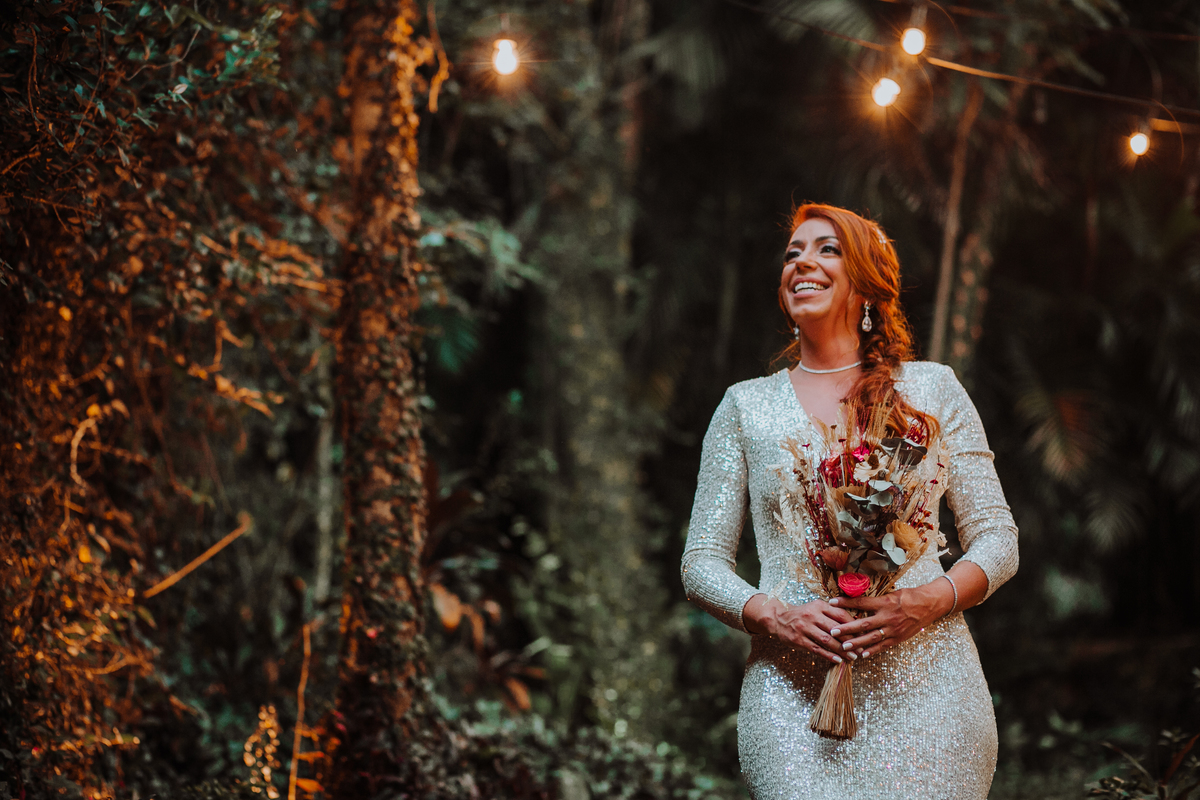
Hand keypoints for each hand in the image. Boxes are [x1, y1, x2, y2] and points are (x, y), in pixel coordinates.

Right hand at [743, 594, 856, 664]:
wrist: (778, 618)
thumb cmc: (802, 614)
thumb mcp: (816, 608)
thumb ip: (832, 613)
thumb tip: (855, 622)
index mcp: (819, 605)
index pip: (841, 615)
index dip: (853, 626)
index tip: (864, 635)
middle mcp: (812, 615)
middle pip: (836, 629)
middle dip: (851, 641)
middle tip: (861, 650)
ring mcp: (804, 627)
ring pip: (827, 640)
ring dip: (841, 650)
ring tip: (852, 658)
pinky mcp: (798, 639)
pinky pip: (816, 649)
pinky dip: (828, 655)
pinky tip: (838, 660)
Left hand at [829, 581, 953, 657]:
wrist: (929, 605)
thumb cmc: (909, 596)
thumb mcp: (891, 593)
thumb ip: (876, 599)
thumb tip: (857, 600)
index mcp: (884, 603)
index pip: (861, 603)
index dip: (845, 603)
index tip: (831, 602)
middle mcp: (887, 616)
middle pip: (863, 623)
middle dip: (847, 628)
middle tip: (833, 632)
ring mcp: (893, 629)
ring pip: (871, 637)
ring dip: (856, 643)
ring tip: (843, 646)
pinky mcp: (898, 638)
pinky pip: (882, 646)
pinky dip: (871, 651)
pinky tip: (861, 655)